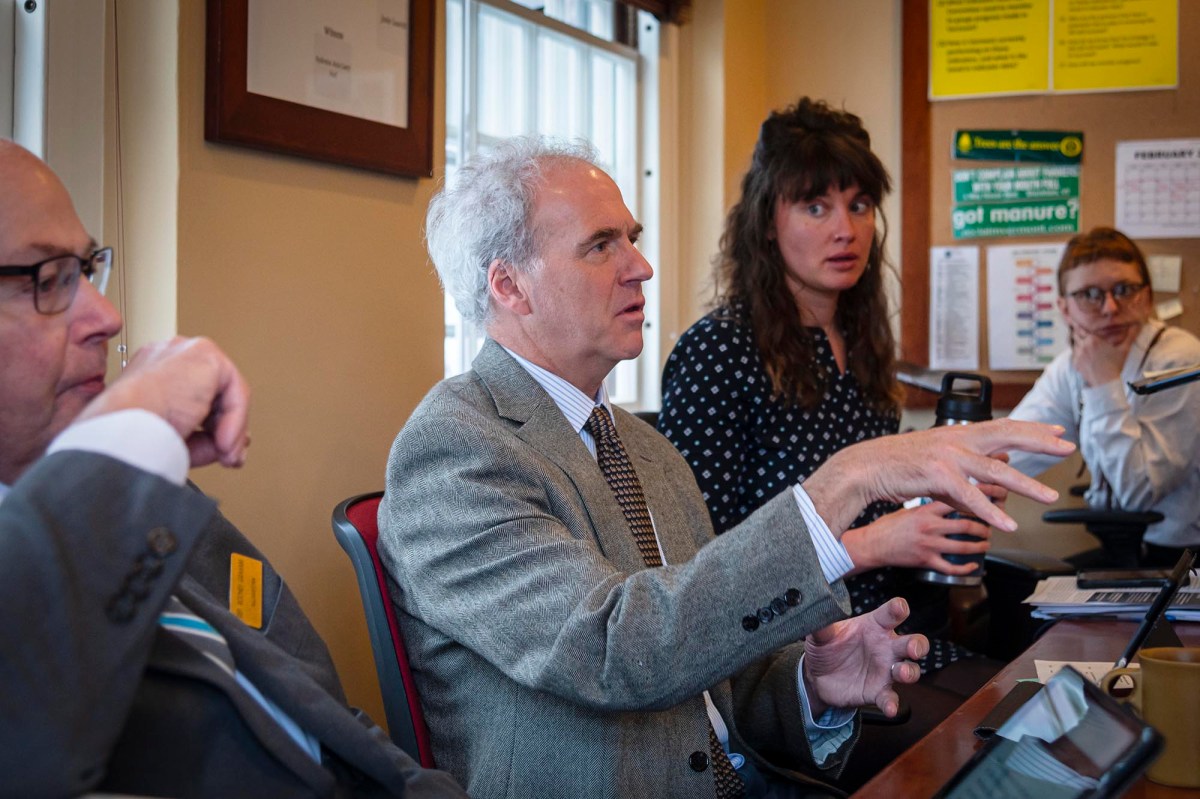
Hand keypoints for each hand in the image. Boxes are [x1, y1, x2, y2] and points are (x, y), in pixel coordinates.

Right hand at [76, 336, 250, 467]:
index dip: (212, 424)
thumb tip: (231, 444)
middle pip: (215, 391)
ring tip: (226, 456)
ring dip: (232, 429)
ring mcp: (184, 351)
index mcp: (150, 372)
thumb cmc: (131, 439)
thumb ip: (204, 439)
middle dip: (227, 427)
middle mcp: (167, 356)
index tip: (220, 449)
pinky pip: (235, 391)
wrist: (121, 433)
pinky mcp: (205, 354)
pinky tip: (224, 443)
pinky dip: (235, 421)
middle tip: (230, 456)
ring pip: (228, 392)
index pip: (194, 393)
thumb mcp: (173, 440)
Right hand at [803, 418, 1073, 535]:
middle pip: (1008, 437)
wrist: (865, 466)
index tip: (1056, 431)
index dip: (1031, 429)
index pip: (1003, 427)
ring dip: (1026, 486)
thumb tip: (984, 491)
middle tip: (1067, 447)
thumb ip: (963, 477)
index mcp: (958, 433)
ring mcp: (948, 455)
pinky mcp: (937, 474)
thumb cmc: (897, 466)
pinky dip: (990, 512)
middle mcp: (957, 439)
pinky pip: (970, 496)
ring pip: (996, 470)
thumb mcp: (936, 466)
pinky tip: (1006, 524)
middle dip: (1041, 443)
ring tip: (1048, 497)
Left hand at [803, 598, 926, 718]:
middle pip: (912, 642)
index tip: (900, 607)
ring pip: (908, 670)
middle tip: (913, 648)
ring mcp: (885, 670)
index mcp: (874, 626)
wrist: (817, 677)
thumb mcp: (821, 634)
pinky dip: (891, 703)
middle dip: (917, 644)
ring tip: (902, 673)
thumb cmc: (826, 648)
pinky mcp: (878, 691)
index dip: (898, 609)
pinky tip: (889, 707)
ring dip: (909, 672)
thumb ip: (821, 624)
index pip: (890, 614)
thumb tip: (816, 610)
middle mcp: (885, 647)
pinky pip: (890, 697)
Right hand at [841, 501, 990, 575]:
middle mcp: (930, 526)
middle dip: (983, 527)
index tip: (994, 496)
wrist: (872, 544)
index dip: (979, 498)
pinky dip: (965, 568)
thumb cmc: (889, 526)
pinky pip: (951, 567)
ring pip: (962, 547)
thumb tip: (950, 501)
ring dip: (979, 546)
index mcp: (926, 510)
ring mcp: (928, 545)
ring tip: (985, 544)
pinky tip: (973, 565)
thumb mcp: (909, 509)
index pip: (958, 500)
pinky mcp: (925, 561)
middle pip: (966, 525)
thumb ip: (930, 507)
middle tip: (990, 527)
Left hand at [1068, 319, 1135, 386]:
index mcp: (1093, 339)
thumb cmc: (1117, 365)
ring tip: (1086, 344)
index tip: (1083, 324)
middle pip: (1076, 334)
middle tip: (1084, 333)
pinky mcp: (1075, 363)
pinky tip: (1085, 355)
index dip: (1082, 326)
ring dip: (1079, 342)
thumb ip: (1130, 335)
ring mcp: (1078, 355)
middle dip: (1079, 333)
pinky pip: (1074, 354)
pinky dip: (1078, 353)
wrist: (1107, 383)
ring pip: (1075, 344)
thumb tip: (1138, 324)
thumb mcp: (1125, 349)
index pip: (1081, 328)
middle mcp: (1083, 346)